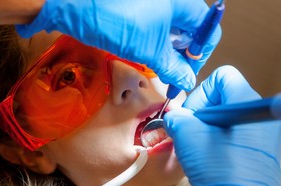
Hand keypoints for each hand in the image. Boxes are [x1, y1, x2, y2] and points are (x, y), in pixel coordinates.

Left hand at [15, 0, 220, 91]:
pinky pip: (158, 30)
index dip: (200, 55)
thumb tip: (187, 82)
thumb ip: (173, 68)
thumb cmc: (115, 20)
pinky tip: (150, 59)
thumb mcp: (150, 51)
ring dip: (170, 54)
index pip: (206, 31)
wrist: (75, 6)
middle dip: (184, 57)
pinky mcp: (142, 10)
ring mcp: (156, 5)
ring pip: (173, 32)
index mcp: (182, 3)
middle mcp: (172, 2)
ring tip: (162, 71)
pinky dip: (157, 47)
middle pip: (191, 31)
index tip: (188, 73)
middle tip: (175, 77)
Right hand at [164, 66, 280, 185]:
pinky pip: (239, 135)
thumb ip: (177, 119)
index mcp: (248, 103)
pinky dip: (221, 141)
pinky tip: (212, 159)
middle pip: (226, 98)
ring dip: (210, 129)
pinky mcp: (264, 153)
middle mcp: (262, 116)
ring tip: (199, 149)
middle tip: (190, 133)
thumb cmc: (221, 172)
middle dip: (202, 114)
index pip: (223, 77)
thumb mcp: (189, 139)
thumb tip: (175, 117)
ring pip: (230, 119)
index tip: (192, 116)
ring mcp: (266, 136)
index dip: (201, 93)